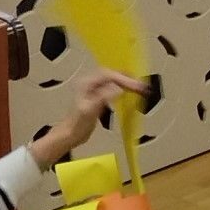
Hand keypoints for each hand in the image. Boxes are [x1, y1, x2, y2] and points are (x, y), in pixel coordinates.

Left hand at [28, 68, 147, 167]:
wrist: (69, 135)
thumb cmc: (77, 124)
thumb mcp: (90, 110)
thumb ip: (104, 97)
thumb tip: (120, 89)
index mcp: (86, 83)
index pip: (108, 75)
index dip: (124, 79)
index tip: (137, 86)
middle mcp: (89, 83)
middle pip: (110, 74)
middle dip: (126, 78)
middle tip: (141, 84)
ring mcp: (92, 89)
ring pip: (111, 79)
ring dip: (124, 81)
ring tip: (137, 86)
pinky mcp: (96, 97)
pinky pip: (110, 87)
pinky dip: (120, 87)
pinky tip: (127, 91)